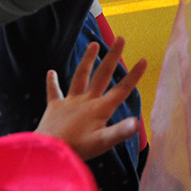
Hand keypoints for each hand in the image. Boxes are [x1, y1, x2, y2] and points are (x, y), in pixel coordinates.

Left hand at [34, 39, 146, 160]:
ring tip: (93, 44)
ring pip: (80, 76)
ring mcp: (70, 102)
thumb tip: (136, 122)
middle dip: (113, 57)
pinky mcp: (55, 107)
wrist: (47, 152)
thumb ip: (119, 131)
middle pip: (102, 75)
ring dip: (87, 60)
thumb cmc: (77, 149)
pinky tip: (51, 72)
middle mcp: (86, 101)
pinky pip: (53, 92)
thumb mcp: (102, 143)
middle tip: (120, 38)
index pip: (121, 90)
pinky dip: (52, 82)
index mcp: (100, 109)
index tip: (143, 60)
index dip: (133, 76)